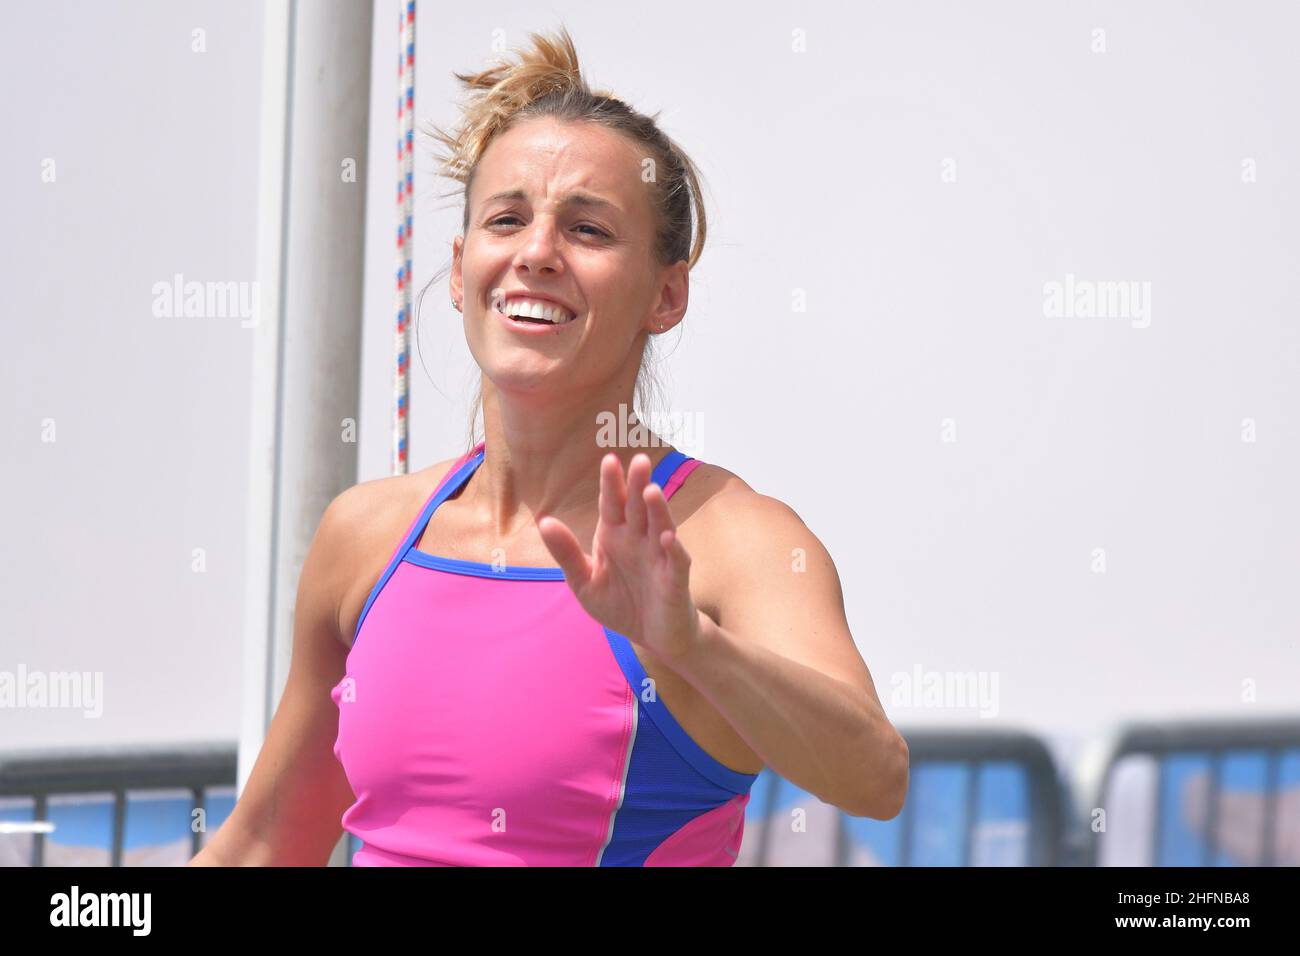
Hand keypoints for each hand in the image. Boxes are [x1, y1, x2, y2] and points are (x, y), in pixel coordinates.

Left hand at [536, 452, 702, 664]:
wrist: (652, 637)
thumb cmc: (620, 605)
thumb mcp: (584, 582)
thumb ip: (567, 554)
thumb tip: (544, 522)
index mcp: (615, 536)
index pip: (613, 504)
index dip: (612, 483)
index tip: (609, 460)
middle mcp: (639, 540)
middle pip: (639, 507)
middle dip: (638, 485)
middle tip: (639, 461)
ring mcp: (660, 557)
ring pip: (661, 526)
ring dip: (658, 510)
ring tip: (651, 491)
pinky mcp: (675, 580)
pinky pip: (676, 561)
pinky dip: (674, 549)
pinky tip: (667, 537)